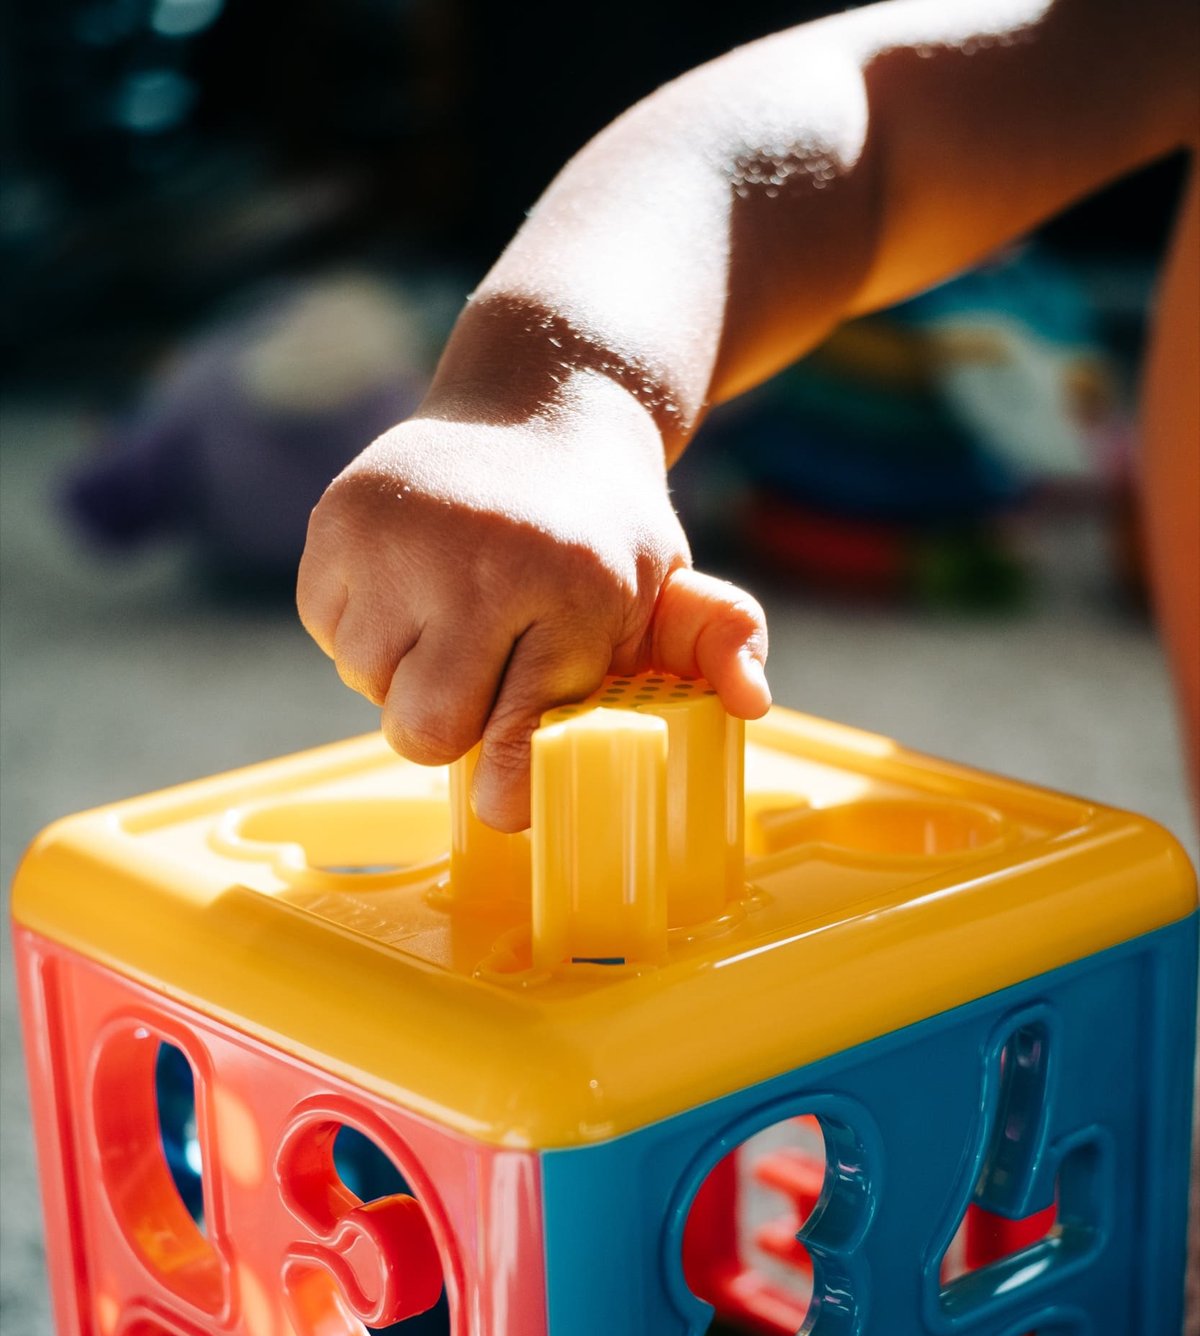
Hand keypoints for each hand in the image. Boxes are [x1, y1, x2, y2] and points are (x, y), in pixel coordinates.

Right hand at [297, 371, 768, 830]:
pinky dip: (362, 630)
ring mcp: (399, 537)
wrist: (535, 404)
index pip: (519, 735)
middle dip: (447, 729)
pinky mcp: (339, 520)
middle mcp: (481, 559)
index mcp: (576, 587)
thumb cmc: (603, 527)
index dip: (511, 783)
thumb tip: (752, 700)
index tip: (509, 799)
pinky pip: (329, 633)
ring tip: (449, 624)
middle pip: (423, 731)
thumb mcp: (672, 582)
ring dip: (404, 676)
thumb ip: (718, 641)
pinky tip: (410, 589)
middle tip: (478, 688)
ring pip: (370, 685)